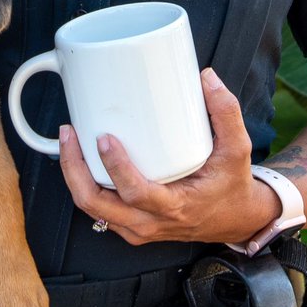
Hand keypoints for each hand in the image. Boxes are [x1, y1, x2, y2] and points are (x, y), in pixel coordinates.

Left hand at [59, 67, 276, 245]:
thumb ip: (226, 113)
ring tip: (68, 139)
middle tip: (70, 133)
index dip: (115, 168)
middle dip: (74, 169)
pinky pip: (99, 209)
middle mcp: (149, 222)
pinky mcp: (130, 224)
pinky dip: (84, 183)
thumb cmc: (232, 186)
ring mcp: (137, 227)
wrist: (236, 220)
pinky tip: (80, 156)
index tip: (104, 137)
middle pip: (96, 205)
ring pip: (91, 208)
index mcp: (174, 206)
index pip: (135, 194)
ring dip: (73, 175)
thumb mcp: (238, 150)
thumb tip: (206, 78)